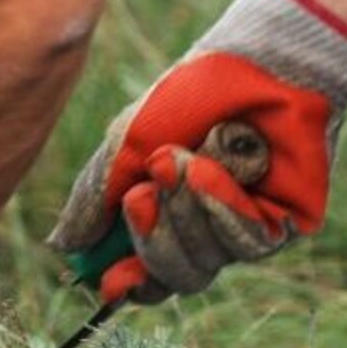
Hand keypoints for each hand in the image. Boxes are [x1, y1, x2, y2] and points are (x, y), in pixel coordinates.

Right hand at [50, 0, 346, 303]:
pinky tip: (213, 173)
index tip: (110, 280)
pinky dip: (222, 211)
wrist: (252, 62)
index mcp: (164, 219)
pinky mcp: (283, 222)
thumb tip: (63, 246)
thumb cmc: (186, 97)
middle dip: (154, 241)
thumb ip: (94, 199)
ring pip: (207, 263)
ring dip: (187, 214)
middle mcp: (205, 232)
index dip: (127, 286)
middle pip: (174, 278)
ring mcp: (244, 230)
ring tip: (186, 160)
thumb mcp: (123, 147)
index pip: (145, 277)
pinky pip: (245, 245)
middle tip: (141, 195)